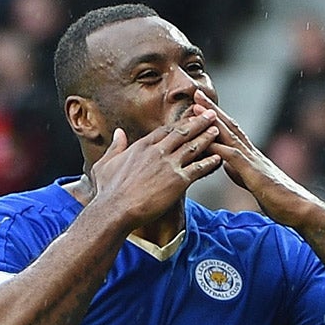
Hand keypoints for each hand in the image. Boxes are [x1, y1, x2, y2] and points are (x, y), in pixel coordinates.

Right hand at [85, 108, 223, 231]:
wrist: (114, 210)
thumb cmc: (107, 191)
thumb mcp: (105, 164)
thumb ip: (115, 146)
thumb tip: (118, 133)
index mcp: (142, 146)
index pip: (165, 130)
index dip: (179, 123)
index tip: (188, 117)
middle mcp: (158, 151)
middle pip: (183, 132)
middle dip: (199, 122)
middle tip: (211, 114)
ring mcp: (169, 165)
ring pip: (193, 146)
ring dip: (207, 137)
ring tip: (217, 130)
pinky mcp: (178, 181)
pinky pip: (199, 168)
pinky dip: (210, 162)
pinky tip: (219, 157)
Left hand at [200, 100, 320, 226]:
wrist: (298, 209)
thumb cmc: (277, 199)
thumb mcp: (251, 183)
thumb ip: (238, 171)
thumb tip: (225, 163)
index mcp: (250, 155)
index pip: (230, 131)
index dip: (215, 117)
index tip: (199, 105)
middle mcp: (252, 153)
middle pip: (229, 126)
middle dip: (211, 110)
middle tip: (195, 93)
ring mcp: (253, 161)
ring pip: (230, 136)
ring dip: (212, 121)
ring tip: (196, 108)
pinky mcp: (254, 174)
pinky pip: (234, 158)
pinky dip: (220, 148)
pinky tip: (206, 141)